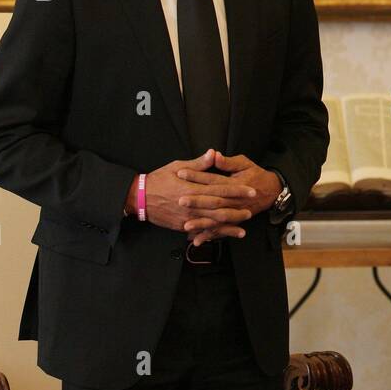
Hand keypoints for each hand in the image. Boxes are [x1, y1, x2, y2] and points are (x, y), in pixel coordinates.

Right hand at [132, 149, 253, 235]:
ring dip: (229, 226)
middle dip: (237, 210)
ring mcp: (188, 217)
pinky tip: (223, 236)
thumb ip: (198, 164)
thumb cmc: (158, 180)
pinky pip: (201, 231)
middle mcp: (192, 204)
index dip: (238, 190)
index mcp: (193, 188)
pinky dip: (213, 234)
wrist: (138, 198)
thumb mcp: (177, 166)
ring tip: (243, 227)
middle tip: (252, 210)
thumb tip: (214, 153)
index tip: (251, 190)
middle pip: (220, 208)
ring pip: (212, 223)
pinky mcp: (182, 226)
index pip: (221, 189)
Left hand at [178, 150, 282, 245]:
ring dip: (202, 223)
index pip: (212, 179)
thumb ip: (228, 162)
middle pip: (213, 201)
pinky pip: (221, 230)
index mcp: (235, 183)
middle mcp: (234, 200)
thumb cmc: (256, 175)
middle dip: (197, 202)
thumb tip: (214, 155)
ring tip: (187, 225)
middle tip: (180, 200)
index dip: (197, 176)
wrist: (271, 191)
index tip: (181, 173)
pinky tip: (196, 241)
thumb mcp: (244, 164)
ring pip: (217, 219)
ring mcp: (235, 212)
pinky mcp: (234, 221)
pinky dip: (209, 236)